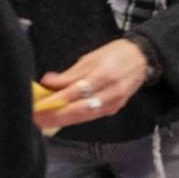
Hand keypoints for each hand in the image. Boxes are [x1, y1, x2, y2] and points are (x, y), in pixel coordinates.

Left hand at [38, 39, 152, 131]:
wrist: (142, 57)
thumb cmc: (114, 54)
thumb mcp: (90, 58)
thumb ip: (69, 74)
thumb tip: (47, 82)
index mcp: (103, 74)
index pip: (74, 92)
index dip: (54, 100)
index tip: (37, 105)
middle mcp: (110, 91)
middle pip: (79, 109)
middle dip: (56, 116)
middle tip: (36, 119)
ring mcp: (114, 102)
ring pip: (85, 116)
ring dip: (63, 121)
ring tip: (44, 123)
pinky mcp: (115, 108)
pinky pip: (92, 116)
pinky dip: (75, 119)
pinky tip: (61, 120)